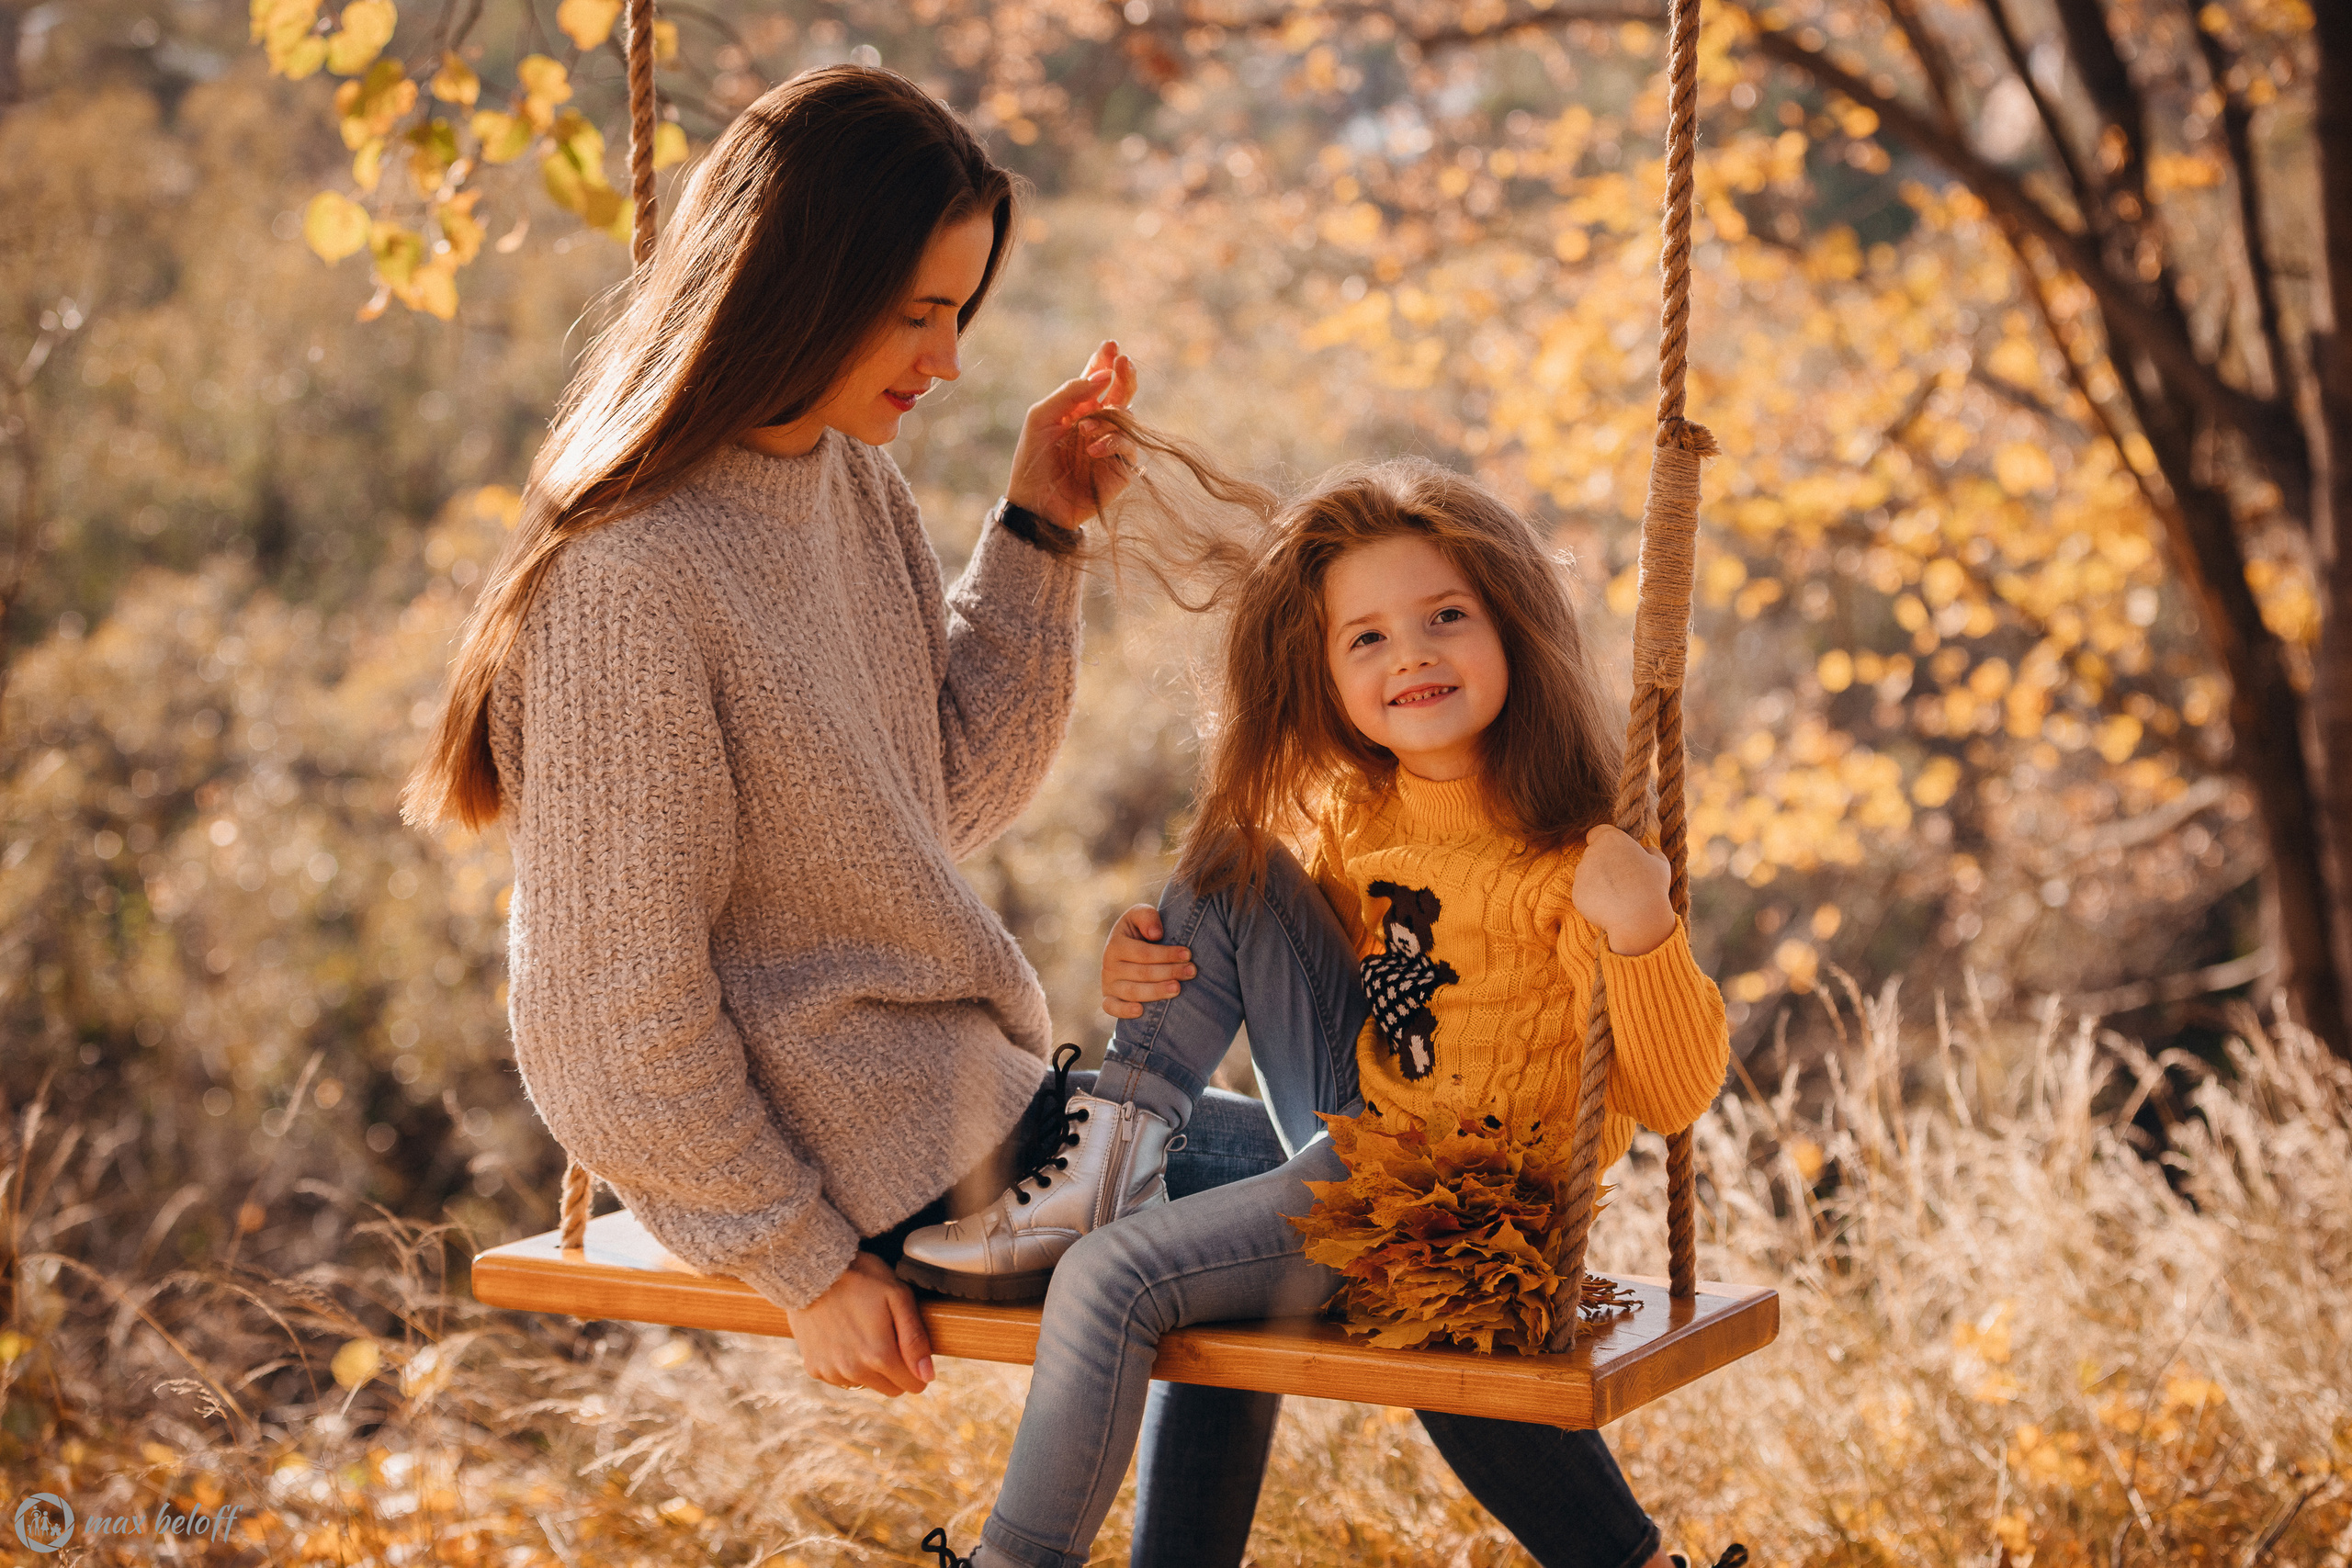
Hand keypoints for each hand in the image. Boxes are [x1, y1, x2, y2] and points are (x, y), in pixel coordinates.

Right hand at [783, 1252, 933, 1396]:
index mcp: (879, 1355)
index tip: (908, 1344)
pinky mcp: (814, 1368)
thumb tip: (927, 1376)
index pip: (913, 1385)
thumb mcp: (898, 1296)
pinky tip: (842, 1336)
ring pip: (866, 1384)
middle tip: (885, 1334)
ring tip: (861, 1331)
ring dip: (868, 1366)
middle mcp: (854, 1371)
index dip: (916, 1366)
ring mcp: (831, 1372)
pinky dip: (845, 1363)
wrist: (810, 1270)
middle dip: (894, 1368)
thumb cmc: (861, 1278)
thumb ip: (915, 1339)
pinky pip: (840, 1378)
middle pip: (891, 1389)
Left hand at [1006, 339, 1140, 530]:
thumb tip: (1104, 376)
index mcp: (1078, 409)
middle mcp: (1098, 424)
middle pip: (1121, 393)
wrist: (1036, 504)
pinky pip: (1129, 445)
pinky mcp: (1121, 469)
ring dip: (1108, 416)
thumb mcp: (1042, 417)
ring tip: (1083, 429)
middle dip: (1125, 375)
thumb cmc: (1033, 460)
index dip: (1105, 361)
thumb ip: (1070, 393)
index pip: (1097, 380)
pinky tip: (1092, 449)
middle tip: (1123, 361)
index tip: (1111, 345)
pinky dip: (1113, 442)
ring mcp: (1112, 445)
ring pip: (1128, 417)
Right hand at [1100, 902, 1193, 1020]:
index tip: (1188, 954)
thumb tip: (1155, 934)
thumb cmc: (1140, 931)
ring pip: (1132, 992)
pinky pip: (1111, 1008)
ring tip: (1178, 988)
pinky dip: (1124, 1011)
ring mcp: (1108, 983)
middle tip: (1191, 971)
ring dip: (1156, 991)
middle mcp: (1108, 965)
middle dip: (1169, 972)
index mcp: (1115, 944)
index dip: (1167, 954)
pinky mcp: (1108, 999)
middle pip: (1142, 973)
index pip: (1144, 953)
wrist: (1128, 950)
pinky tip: (1140, 1011)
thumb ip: (1147, 917)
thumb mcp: (1141, 915)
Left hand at [1571, 825, 1675, 956]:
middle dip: (1604, 863)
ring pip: (1587, 873)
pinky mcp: (1576, 892)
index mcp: (1611, 839)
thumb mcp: (1660, 862)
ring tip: (1619, 895)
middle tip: (1622, 878)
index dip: (1605, 841)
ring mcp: (1581, 872)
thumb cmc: (1652, 888)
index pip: (1597, 832)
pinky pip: (1584, 892)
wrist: (1638, 918)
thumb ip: (1648, 851)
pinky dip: (1594, 897)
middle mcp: (1592, 852)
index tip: (1615, 853)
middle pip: (1593, 853)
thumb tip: (1644, 851)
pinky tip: (1610, 905)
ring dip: (1598, 880)